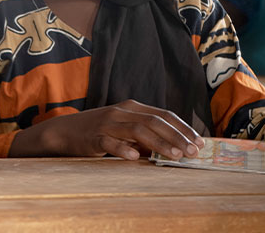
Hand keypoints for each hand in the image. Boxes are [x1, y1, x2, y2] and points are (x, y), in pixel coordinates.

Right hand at [12, 99, 204, 160]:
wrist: (65, 131)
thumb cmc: (100, 131)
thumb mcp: (124, 129)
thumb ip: (146, 136)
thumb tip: (176, 148)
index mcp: (131, 107)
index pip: (163, 114)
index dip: (182, 127)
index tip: (199, 141)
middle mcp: (121, 112)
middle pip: (154, 121)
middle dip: (176, 136)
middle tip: (193, 151)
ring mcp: (106, 123)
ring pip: (137, 130)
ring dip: (158, 143)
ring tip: (174, 156)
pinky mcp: (93, 136)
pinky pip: (109, 141)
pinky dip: (123, 148)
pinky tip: (135, 157)